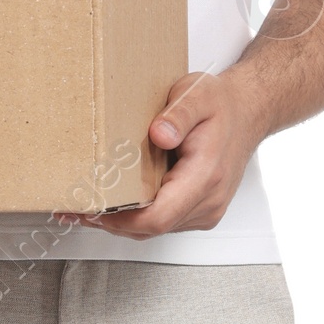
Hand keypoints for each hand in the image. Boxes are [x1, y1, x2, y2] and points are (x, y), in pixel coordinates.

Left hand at [65, 66, 265, 238]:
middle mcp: (208, 201)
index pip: (158, 217)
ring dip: (121, 221)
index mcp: (205, 177)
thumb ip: (179, 114)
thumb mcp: (198, 95)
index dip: (120, 220)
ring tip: (87, 205)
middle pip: (151, 228)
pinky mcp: (199, 210)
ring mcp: (205, 210)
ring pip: (155, 228)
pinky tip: (115, 202)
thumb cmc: (222, 105)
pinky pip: (163, 221)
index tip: (91, 209)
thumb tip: (159, 134)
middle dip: (111, 222)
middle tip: (75, 208)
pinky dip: (136, 216)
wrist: (248, 112)